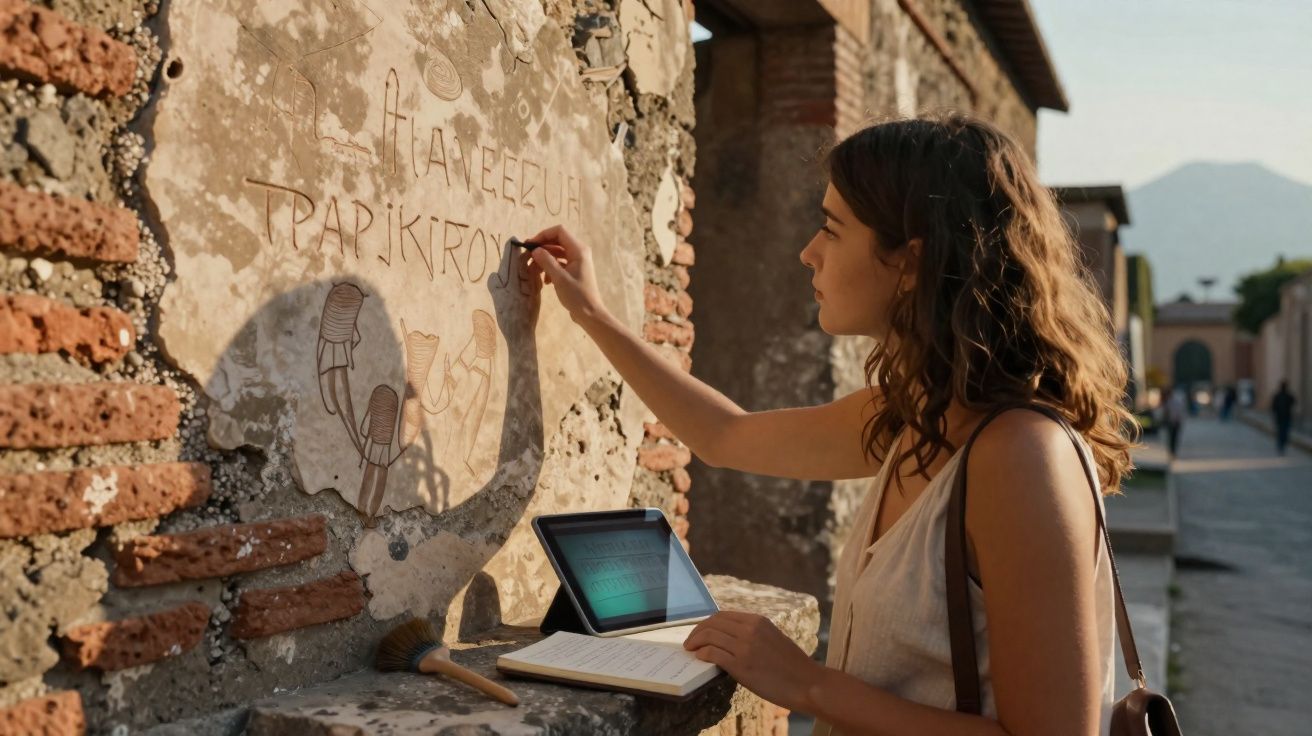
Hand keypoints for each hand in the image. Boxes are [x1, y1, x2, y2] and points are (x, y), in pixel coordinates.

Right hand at [522, 225, 607, 325]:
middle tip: (527, 257)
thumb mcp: (559, 278)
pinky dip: (550, 268)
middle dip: (541, 248)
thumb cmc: (576, 295)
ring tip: (533, 271)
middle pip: (556, 241)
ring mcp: (577, 261)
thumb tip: (535, 250)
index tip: (530, 245)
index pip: (559, 231)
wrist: (589, 313)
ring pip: (556, 253)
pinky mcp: (574, 270)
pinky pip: (559, 263)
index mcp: (578, 250)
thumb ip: (546, 261)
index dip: (543, 235)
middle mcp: (579, 252)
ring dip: (544, 260)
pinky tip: (546, 281)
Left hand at [683, 611, 823, 711]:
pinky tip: (699, 658)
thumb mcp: (773, 638)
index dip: (707, 623)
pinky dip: (702, 654)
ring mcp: (745, 646)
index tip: (700, 631)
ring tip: (690, 649)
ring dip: (695, 642)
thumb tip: (729, 638)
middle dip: (697, 631)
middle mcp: (750, 629)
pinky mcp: (741, 665)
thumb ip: (753, 634)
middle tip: (690, 641)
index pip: (723, 615)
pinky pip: (713, 653)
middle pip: (713, 623)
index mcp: (758, 621)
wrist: (807, 683)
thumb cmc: (792, 666)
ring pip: (709, 636)